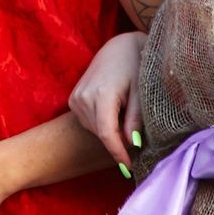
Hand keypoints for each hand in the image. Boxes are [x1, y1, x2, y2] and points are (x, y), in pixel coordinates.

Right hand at [69, 32, 145, 171]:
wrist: (120, 46)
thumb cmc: (136, 66)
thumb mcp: (141, 92)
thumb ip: (135, 119)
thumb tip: (132, 145)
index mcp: (101, 94)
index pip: (107, 134)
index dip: (118, 153)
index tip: (128, 168)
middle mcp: (83, 97)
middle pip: (101, 133)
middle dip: (118, 141)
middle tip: (137, 135)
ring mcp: (75, 98)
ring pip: (94, 129)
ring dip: (110, 131)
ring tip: (125, 113)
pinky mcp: (73, 99)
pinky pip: (88, 121)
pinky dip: (102, 123)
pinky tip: (113, 110)